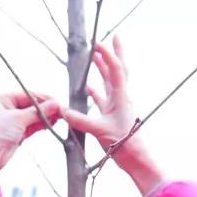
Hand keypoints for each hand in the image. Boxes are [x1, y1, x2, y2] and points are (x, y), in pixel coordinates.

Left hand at [0, 93, 60, 172]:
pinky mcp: (16, 134)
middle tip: (61, 111)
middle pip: (31, 106)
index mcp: (3, 99)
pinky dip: (41, 125)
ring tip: (59, 118)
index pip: (28, 95)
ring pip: (33, 117)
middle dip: (46, 109)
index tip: (57, 102)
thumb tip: (54, 104)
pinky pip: (32, 126)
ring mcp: (12, 122)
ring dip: (45, 117)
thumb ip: (38, 112)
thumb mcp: (18, 119)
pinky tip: (51, 124)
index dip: (43, 99)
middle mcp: (7, 108)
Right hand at [62, 38, 164, 196]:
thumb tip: (62, 110)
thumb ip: (80, 120)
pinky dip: (95, 91)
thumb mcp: (99, 130)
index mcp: (121, 97)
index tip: (97, 42)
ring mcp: (117, 106)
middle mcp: (121, 98)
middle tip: (113, 37)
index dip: (107, 54)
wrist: (135, 159)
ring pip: (110, 82)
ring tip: (95, 57)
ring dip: (103, 69)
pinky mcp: (112, 116)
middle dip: (115, 53)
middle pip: (118, 70)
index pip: (116, 69)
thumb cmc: (123, 143)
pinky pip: (102, 99)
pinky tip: (87, 88)